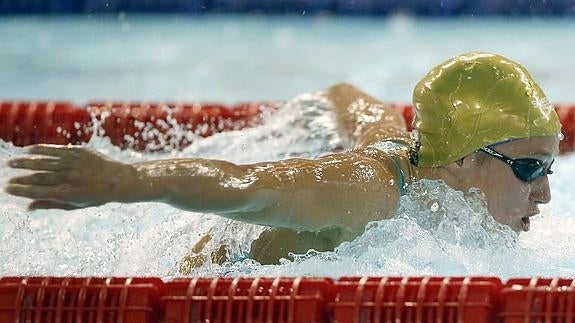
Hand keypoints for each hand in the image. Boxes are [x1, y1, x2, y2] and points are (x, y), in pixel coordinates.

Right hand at [5, 144, 135, 209]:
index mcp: (67, 194)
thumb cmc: (96, 196)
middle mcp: (68, 178)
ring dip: (25, 162)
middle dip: (20, 177)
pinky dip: (40, 149)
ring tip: (12, 162)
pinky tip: (28, 150)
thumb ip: (51, 205)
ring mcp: (73, 164)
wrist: (120, 180)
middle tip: (7, 177)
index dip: (20, 190)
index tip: (8, 188)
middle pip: (38, 177)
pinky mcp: (78, 152)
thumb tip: (28, 206)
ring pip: (44, 161)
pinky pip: (55, 149)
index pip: (37, 192)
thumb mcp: (75, 205)